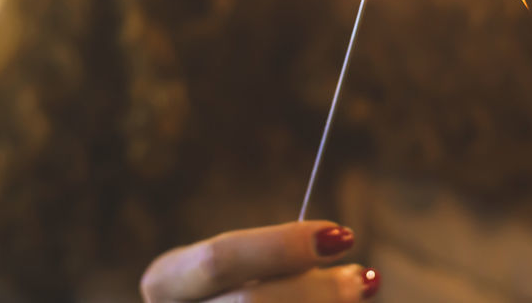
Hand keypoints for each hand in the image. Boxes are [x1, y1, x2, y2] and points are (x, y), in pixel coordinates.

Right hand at [140, 221, 378, 301]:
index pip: (219, 259)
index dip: (281, 244)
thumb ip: (282, 265)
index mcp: (167, 283)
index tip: (341, 235)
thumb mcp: (242, 274)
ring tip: (359, 296)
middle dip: (316, 290)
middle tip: (364, 278)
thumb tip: (353, 266)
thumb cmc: (239, 295)